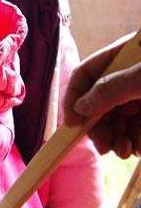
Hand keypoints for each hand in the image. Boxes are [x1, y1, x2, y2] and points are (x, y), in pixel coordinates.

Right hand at [65, 33, 140, 157]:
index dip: (75, 98)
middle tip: (104, 147)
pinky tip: (136, 148)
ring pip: (118, 117)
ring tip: (124, 152)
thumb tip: (80, 107)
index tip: (73, 124)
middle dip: (100, 126)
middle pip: (101, 100)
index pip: (86, 73)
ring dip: (117, 137)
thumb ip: (111, 89)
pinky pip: (136, 126)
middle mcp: (129, 74)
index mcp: (124, 56)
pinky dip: (134, 140)